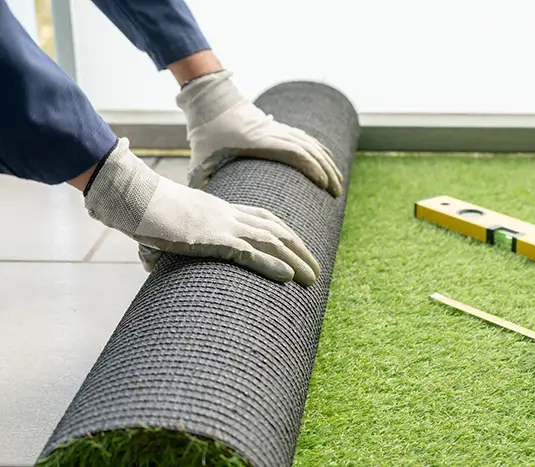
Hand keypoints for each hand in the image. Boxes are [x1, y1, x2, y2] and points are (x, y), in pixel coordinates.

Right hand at [85, 138, 319, 284]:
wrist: (131, 196)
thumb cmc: (141, 210)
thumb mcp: (163, 225)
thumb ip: (166, 243)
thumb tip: (150, 264)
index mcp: (220, 208)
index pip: (263, 217)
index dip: (285, 233)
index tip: (298, 247)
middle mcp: (228, 214)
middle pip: (275, 230)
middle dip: (300, 250)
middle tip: (315, 270)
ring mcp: (222, 225)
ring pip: (270, 242)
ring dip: (295, 261)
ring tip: (312, 278)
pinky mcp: (211, 239)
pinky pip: (249, 253)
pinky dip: (272, 265)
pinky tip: (288, 277)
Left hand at [177, 70, 342, 194]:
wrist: (210, 101)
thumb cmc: (205, 132)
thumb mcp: (200, 159)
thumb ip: (201, 182)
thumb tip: (200, 208)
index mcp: (259, 142)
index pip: (295, 154)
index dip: (314, 169)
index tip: (326, 186)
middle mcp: (273, 133)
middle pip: (310, 150)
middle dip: (327, 171)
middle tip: (337, 193)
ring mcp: (277, 129)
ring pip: (311, 144)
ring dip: (327, 162)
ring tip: (338, 181)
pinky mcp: (277, 128)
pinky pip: (305, 138)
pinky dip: (319, 150)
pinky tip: (329, 160)